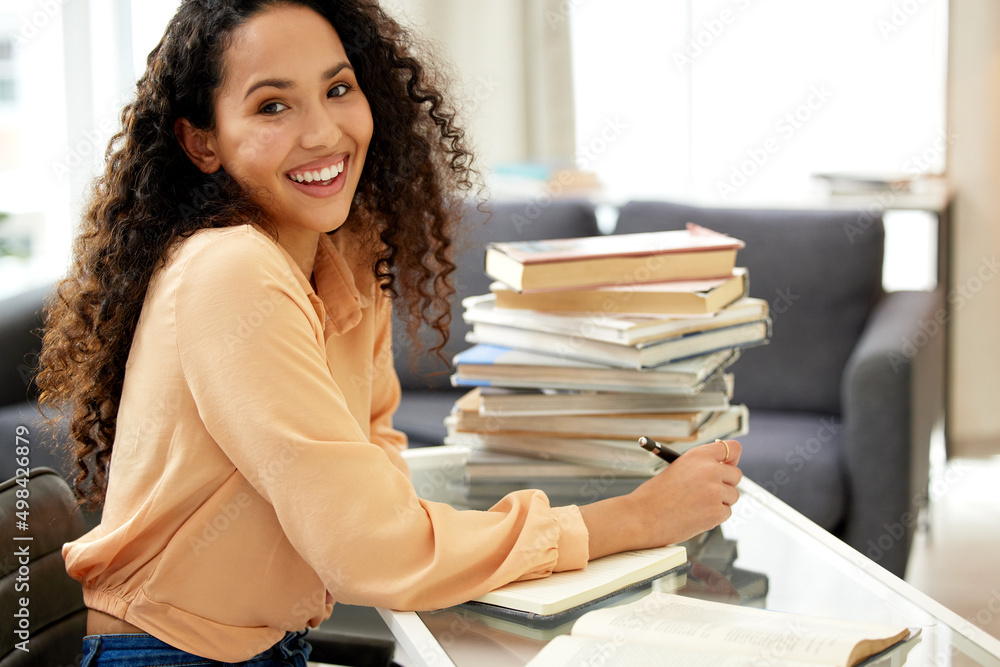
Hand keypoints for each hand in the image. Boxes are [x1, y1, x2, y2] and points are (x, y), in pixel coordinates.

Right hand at [579, 439, 742, 559]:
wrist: (641, 518)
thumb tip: (724, 470)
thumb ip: (701, 467)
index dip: (731, 459)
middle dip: (726, 483)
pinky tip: (695, 515)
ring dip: (720, 502)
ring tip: (696, 505)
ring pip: (732, 496)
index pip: (731, 449)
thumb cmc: (654, 496)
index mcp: (698, 455)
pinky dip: (715, 516)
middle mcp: (710, 470)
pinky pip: (726, 513)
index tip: (727, 465)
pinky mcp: (717, 512)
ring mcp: (715, 491)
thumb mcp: (677, 469)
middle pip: (736, 474)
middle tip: (708, 492)